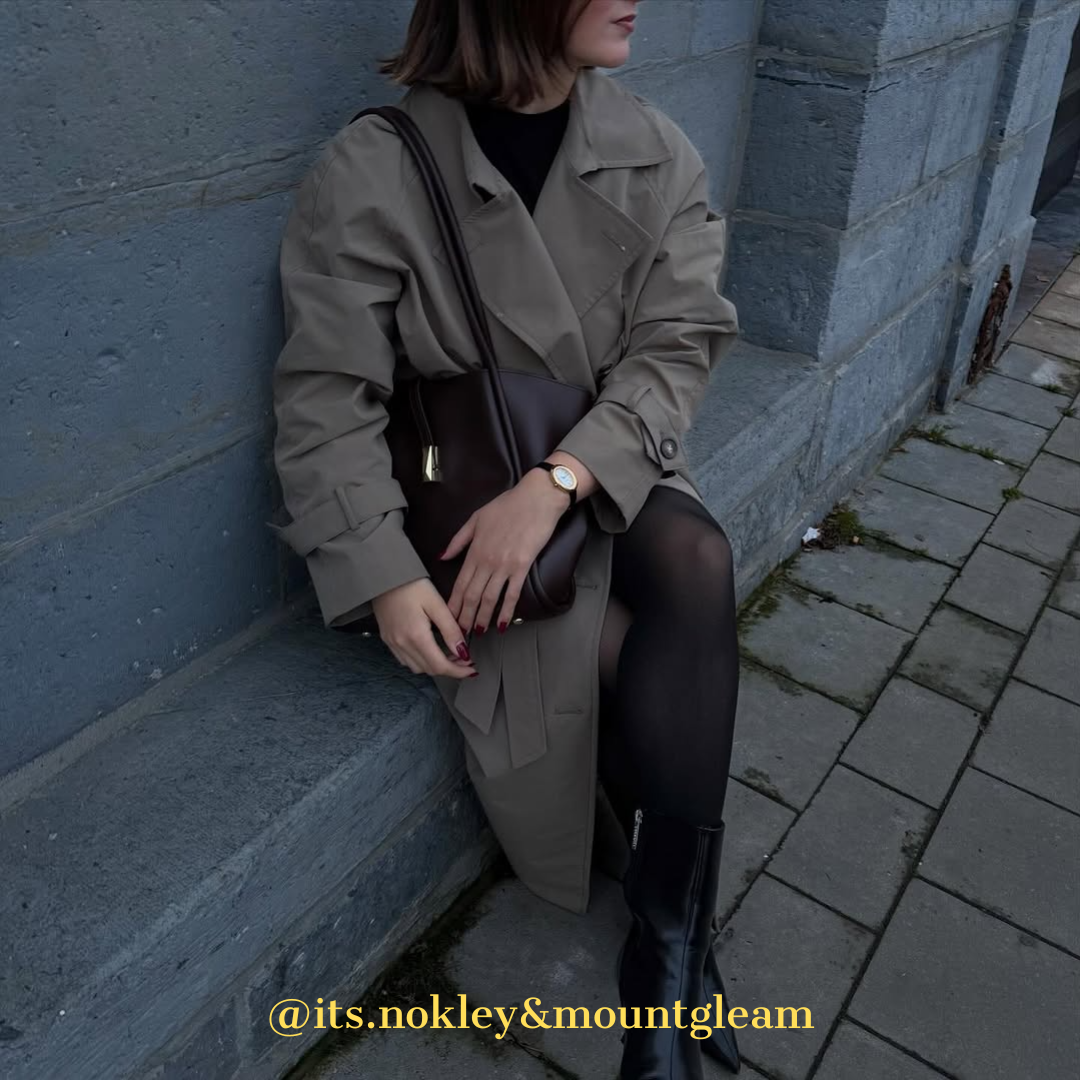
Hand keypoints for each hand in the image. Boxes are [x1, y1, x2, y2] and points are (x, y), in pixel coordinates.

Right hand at [371, 578, 477, 678]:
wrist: (384, 576)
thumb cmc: (411, 584)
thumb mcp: (436, 603)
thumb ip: (450, 630)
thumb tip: (462, 651)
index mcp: (416, 635)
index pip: (440, 666)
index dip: (458, 671)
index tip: (471, 668)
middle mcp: (402, 643)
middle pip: (429, 670)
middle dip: (450, 669)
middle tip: (464, 659)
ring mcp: (392, 643)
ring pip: (417, 668)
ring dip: (435, 666)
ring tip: (449, 654)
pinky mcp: (387, 639)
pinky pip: (405, 660)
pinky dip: (421, 661)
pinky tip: (430, 650)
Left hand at [440, 468, 570, 633]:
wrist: (536, 498)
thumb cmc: (507, 505)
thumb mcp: (476, 518)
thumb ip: (458, 541)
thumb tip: (442, 557)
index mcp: (474, 550)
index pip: (459, 583)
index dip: (453, 604)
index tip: (448, 619)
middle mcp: (487, 561)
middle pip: (472, 595)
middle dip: (465, 617)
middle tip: (460, 634)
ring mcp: (505, 565)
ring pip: (489, 598)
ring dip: (483, 617)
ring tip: (479, 632)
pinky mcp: (523, 566)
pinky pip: (512, 593)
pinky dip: (506, 611)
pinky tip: (503, 624)